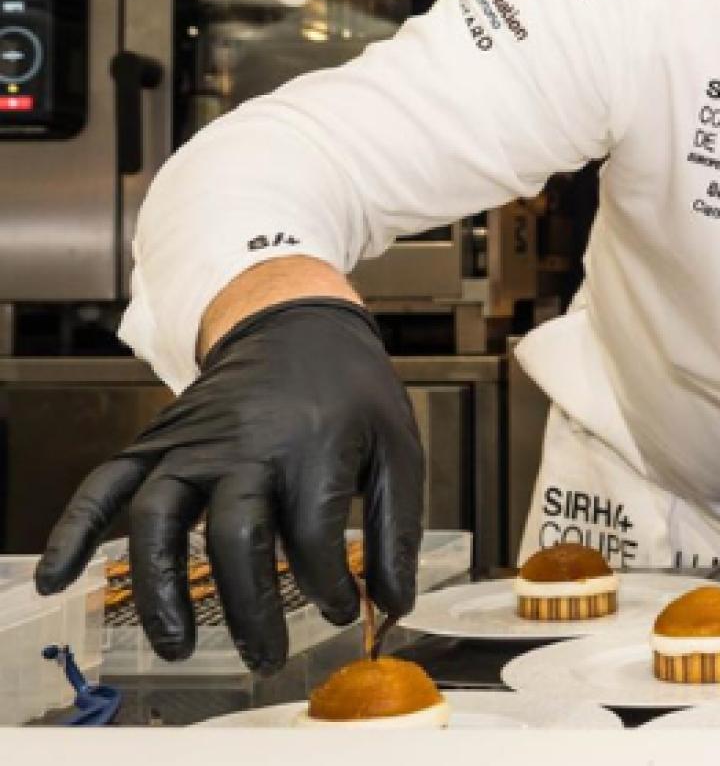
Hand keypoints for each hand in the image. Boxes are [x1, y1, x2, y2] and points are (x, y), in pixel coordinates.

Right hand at [34, 298, 423, 673]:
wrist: (297, 326)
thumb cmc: (351, 392)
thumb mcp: (398, 450)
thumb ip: (396, 529)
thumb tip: (396, 605)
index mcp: (311, 446)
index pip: (311, 536)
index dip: (328, 588)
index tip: (342, 612)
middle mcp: (244, 445)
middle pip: (235, 537)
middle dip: (249, 608)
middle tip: (265, 657)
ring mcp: (191, 444)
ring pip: (160, 519)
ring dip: (160, 589)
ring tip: (177, 645)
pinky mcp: (156, 442)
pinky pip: (104, 486)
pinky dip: (74, 530)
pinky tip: (58, 577)